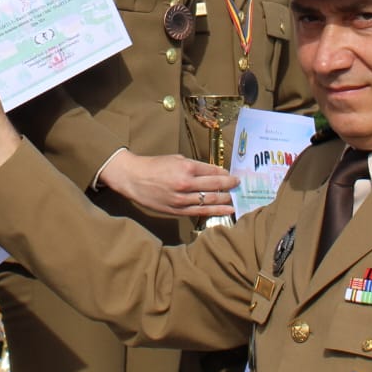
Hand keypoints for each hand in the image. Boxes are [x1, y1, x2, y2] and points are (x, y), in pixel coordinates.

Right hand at [98, 149, 238, 219]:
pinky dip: (217, 211)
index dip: (224, 174)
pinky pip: (201, 212)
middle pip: (215, 186)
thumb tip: (212, 172)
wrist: (133, 178)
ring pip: (210, 200)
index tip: (231, 175)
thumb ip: (194, 166)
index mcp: (186, 167)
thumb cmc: (154, 166)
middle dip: (229, 185)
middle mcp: (186, 183)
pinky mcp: (178, 210)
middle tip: (238, 184)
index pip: (212, 171)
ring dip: (226, 199)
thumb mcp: (175, 159)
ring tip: (235, 198)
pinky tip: (227, 210)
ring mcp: (182, 199)